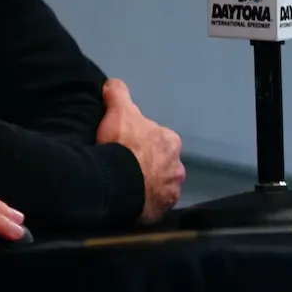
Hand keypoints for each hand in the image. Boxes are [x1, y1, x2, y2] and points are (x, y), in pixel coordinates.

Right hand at [95, 78, 183, 223]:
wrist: (119, 183)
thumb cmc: (121, 145)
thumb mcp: (117, 112)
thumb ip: (118, 94)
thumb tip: (114, 83)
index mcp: (170, 141)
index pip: (156, 138)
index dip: (140, 140)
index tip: (124, 144)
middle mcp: (178, 165)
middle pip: (161, 161)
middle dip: (147, 163)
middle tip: (124, 164)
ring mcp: (172, 189)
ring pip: (159, 183)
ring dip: (148, 183)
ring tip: (126, 183)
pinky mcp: (164, 208)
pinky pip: (154, 202)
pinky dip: (145, 200)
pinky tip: (130, 198)